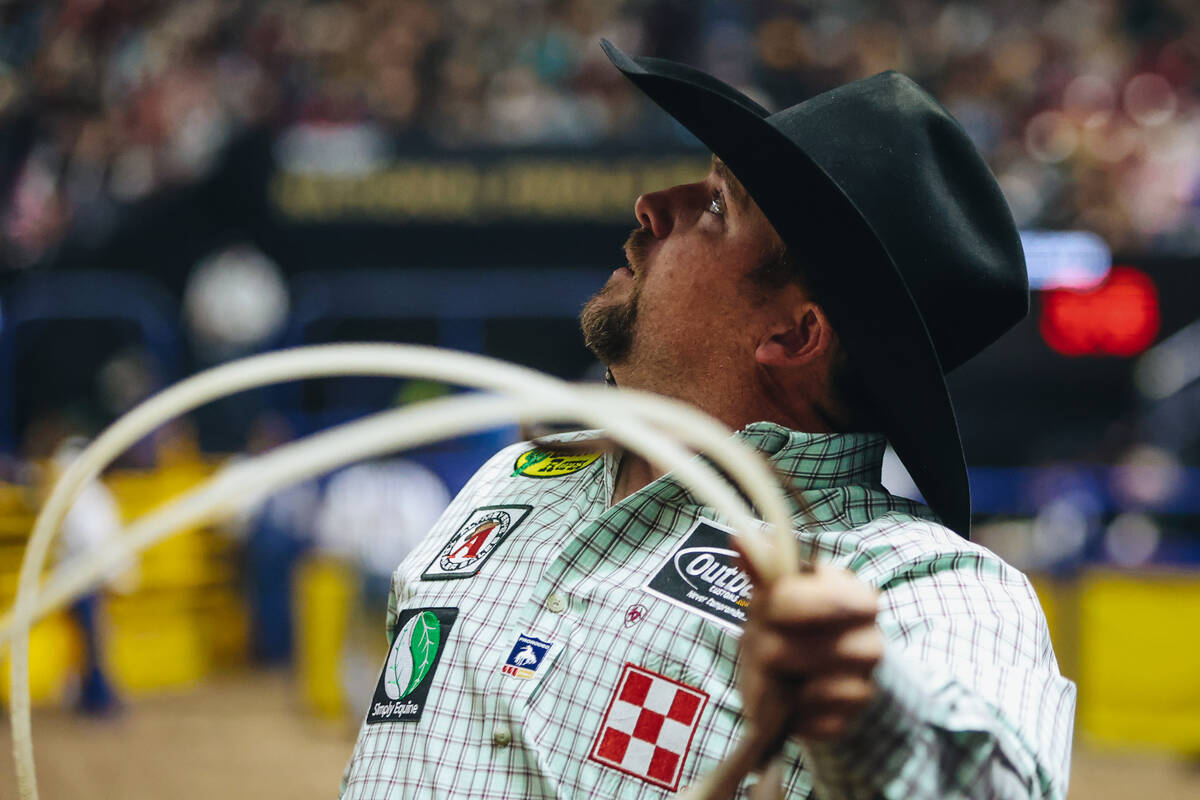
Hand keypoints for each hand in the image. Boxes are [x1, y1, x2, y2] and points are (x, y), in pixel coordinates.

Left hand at [736, 552, 883, 741]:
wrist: (829, 680)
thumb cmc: (798, 628)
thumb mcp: (780, 596)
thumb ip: (761, 571)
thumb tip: (737, 538)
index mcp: (855, 597)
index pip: (816, 598)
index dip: (779, 605)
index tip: (764, 609)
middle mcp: (870, 641)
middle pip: (787, 651)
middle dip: (765, 650)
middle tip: (763, 647)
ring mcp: (864, 685)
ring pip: (797, 689)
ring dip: (773, 684)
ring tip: (775, 674)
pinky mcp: (848, 722)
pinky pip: (805, 721)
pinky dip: (788, 713)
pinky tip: (791, 701)